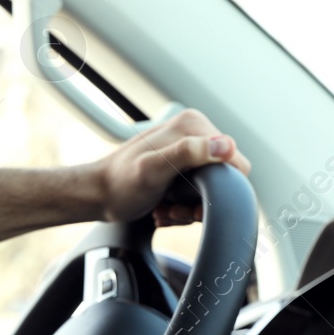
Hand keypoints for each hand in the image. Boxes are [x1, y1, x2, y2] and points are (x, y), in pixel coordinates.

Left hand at [89, 109, 250, 226]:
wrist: (98, 195)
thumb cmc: (120, 184)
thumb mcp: (153, 170)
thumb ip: (187, 154)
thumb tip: (225, 146)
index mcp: (193, 125)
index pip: (235, 161)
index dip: (220, 189)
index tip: (193, 204)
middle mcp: (194, 133)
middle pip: (223, 177)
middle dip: (201, 200)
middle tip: (174, 209)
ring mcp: (187, 149)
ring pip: (210, 189)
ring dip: (189, 207)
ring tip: (165, 209)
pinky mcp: (181, 166)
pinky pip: (197, 192)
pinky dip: (182, 207)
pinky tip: (163, 208)